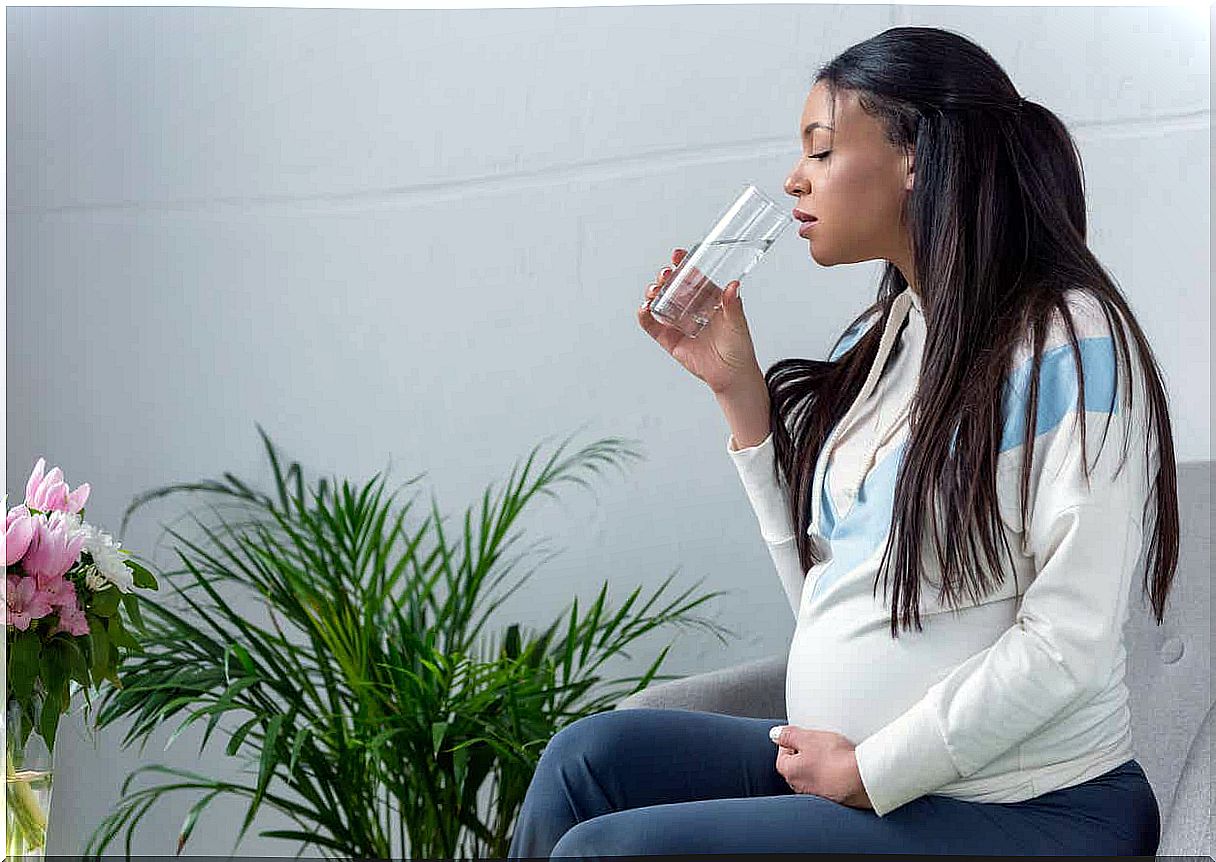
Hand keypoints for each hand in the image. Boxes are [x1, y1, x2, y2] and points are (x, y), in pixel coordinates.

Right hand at [636, 247, 763, 395]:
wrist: (731, 375)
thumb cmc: (738, 348)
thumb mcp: (737, 323)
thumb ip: (733, 305)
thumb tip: (733, 286)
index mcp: (708, 299)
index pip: (693, 277)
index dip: (684, 264)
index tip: (678, 255)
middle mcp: (691, 308)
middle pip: (673, 287)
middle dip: (665, 278)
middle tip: (665, 275)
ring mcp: (679, 323)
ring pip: (660, 302)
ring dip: (653, 293)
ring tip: (654, 291)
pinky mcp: (669, 339)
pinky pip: (653, 326)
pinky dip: (645, 317)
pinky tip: (644, 310)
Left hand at [770, 724, 872, 809]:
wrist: (863, 781)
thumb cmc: (836, 760)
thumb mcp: (808, 738)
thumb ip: (788, 735)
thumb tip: (775, 734)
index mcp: (790, 772)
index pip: (783, 753)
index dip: (793, 741)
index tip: (802, 735)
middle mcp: (800, 787)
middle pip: (799, 765)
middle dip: (807, 753)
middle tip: (820, 743)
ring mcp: (818, 794)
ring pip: (814, 774)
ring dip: (822, 764)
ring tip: (835, 754)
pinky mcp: (835, 799)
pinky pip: (830, 783)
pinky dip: (834, 775)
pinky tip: (844, 767)